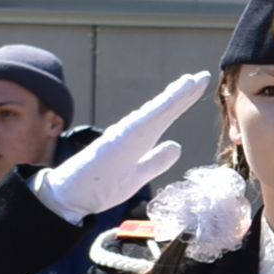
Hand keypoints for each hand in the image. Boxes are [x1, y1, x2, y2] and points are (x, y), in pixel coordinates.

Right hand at [34, 72, 211, 224]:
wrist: (69, 197)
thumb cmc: (98, 186)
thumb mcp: (137, 176)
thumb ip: (156, 161)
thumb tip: (176, 146)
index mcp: (137, 139)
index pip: (165, 117)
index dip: (182, 101)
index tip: (199, 85)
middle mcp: (132, 132)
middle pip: (163, 110)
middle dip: (184, 93)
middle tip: (204, 76)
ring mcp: (124, 134)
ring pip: (154, 112)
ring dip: (174, 96)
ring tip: (191, 81)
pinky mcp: (117, 141)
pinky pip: (142, 123)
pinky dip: (160, 108)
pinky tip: (173, 98)